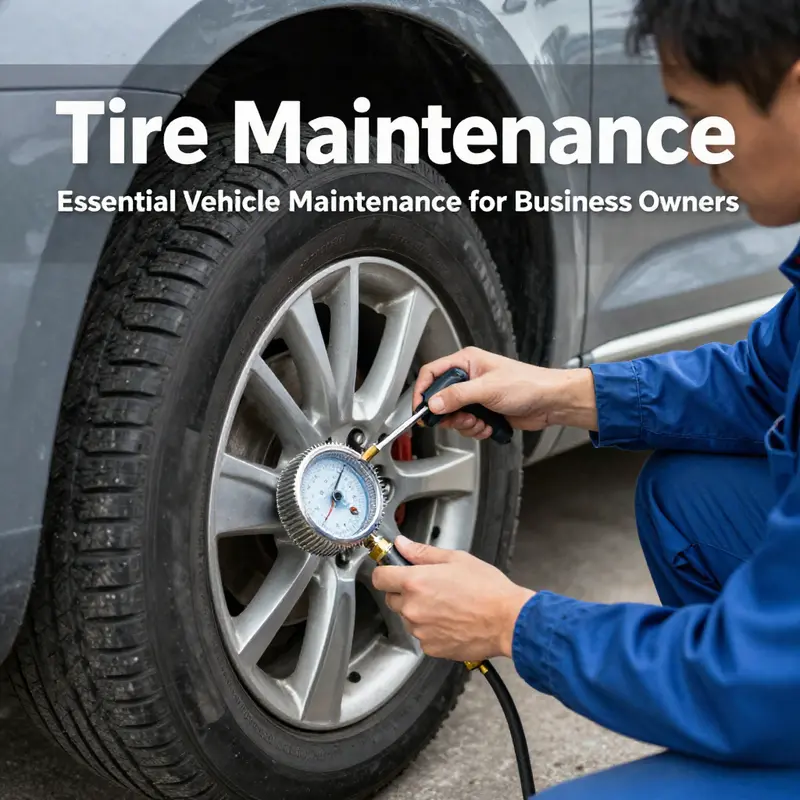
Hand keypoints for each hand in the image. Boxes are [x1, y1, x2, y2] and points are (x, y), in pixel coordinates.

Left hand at [371, 535, 535, 661]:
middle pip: (391, 598)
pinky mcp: (431, 648)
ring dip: (418, 611)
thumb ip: (422, 552)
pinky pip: (421, 635)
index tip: (394, 570)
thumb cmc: (487, 589)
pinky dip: (430, 629)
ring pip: (407, 618)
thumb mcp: (456, 559)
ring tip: (445, 604)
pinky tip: (450, 620)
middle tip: (429, 586)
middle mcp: (413, 608)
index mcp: (415, 582)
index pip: (380, 577)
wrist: (508, 621)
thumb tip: (402, 544)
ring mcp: (420, 631)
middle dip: (404, 592)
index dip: (386, 572)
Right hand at [412, 346, 597, 437]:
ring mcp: (476, 396)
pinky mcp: (484, 411)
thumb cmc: (528, 384)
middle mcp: (469, 377)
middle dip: (448, 414)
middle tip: (457, 419)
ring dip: (464, 424)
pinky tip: (488, 426)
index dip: (422, 391)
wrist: (551, 402)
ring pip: (454, 415)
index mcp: (467, 362)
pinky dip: (475, 430)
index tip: (420, 409)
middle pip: (440, 398)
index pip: (432, 373)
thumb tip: (434, 403)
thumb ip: (457, 396)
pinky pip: (467, 425)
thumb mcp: (487, 389)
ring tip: (479, 422)